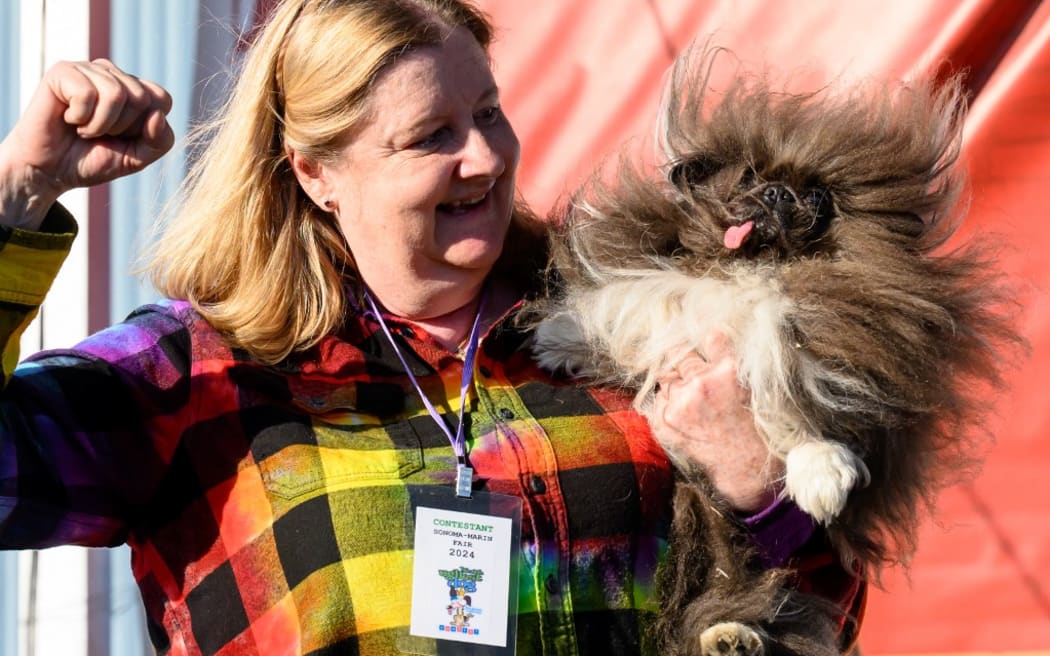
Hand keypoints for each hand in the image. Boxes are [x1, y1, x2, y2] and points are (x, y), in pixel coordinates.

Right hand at [0, 59, 173, 229]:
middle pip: (141, 97)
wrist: (50, 170)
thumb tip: (157, 115)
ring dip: (99, 125)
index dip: (146, 128)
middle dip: (121, 128)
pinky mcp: (63, 71)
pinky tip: (68, 118)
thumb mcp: (137, 158)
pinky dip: (80, 117)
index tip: (123, 137)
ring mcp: (89, 69)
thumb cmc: (93, 159)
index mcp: (135, 90)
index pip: (162, 99)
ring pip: (117, 94)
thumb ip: (160, 141)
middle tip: (99, 134)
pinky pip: (87, 93)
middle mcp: (114, 74)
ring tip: (83, 128)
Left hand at [648, 332, 783, 511]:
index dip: (707, 338)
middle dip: (683, 355)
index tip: (705, 340)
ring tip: (692, 397)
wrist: (746, 468)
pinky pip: (657, 398)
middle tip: (688, 362)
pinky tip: (684, 413)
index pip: (711, 338)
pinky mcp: (663, 421)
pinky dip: (667, 402)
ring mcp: (679, 403)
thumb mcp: (756, 389)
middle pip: (679, 353)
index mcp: (729, 372)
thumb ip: (734, 362)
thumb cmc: (756, 429)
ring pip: (666, 376)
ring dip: (675, 381)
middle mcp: (701, 384)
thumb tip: (714, 336)